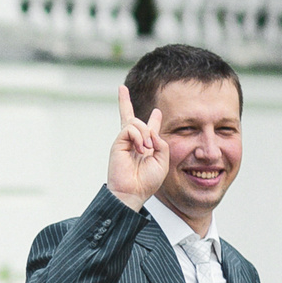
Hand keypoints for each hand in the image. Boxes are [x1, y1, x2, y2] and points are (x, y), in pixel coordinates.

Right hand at [108, 84, 167, 209]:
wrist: (133, 192)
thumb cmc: (148, 180)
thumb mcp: (163, 159)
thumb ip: (160, 142)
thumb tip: (149, 131)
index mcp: (147, 146)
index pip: (148, 128)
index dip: (153, 119)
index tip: (157, 111)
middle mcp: (134, 142)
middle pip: (130, 117)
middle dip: (124, 102)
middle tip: (122, 90)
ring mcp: (124, 142)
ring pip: (136, 122)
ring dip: (145, 134)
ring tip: (146, 149)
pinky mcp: (118, 143)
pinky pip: (130, 129)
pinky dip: (139, 137)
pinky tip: (141, 149)